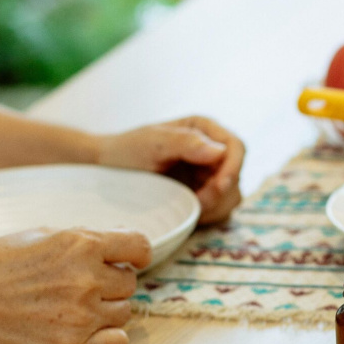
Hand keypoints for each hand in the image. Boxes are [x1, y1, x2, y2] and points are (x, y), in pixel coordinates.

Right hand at [0, 228, 151, 343]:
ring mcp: (81, 316)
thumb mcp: (41, 235)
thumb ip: (83, 239)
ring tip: (73, 307)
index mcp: (81, 245)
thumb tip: (119, 243)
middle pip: (129, 283)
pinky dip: (110, 338)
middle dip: (111, 282)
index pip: (139, 247)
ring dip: (107, 309)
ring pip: (124, 312)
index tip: (132, 260)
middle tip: (81, 286)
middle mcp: (87, 279)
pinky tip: (90, 330)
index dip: (137, 254)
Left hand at [97, 116, 244, 224]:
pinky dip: (209, 214)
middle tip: (196, 203)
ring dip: (215, 206)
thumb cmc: (126, 150)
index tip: (218, 187)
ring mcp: (208, 173)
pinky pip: (220, 208)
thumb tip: (220, 151)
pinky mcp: (203, 193)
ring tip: (188, 206)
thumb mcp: (152, 143)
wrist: (106, 170)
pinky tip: (188, 211)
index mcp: (204, 129)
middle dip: (220, 192)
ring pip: (232, 195)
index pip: (236, 147)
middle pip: (237, 174)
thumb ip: (186, 143)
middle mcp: (211, 149)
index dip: (232, 168)